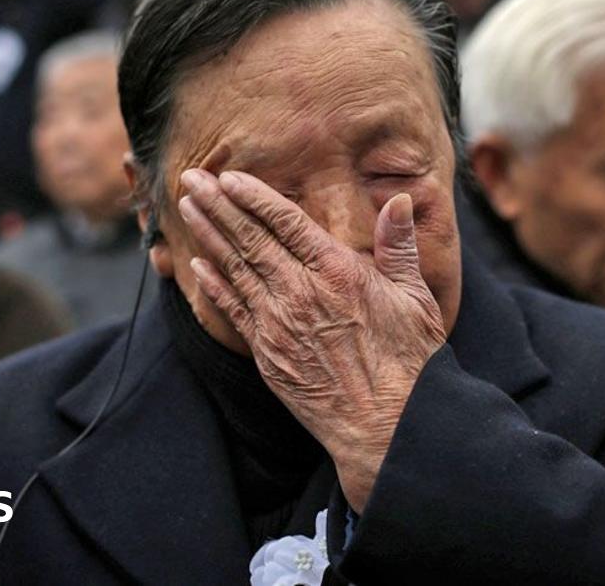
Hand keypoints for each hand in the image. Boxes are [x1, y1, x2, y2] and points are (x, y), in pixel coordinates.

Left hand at [178, 168, 446, 510]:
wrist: (387, 426)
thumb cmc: (409, 363)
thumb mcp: (416, 297)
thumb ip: (398, 246)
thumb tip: (400, 200)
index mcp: (338, 272)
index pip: (286, 222)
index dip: (254, 196)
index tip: (229, 177)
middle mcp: (302, 294)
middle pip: (250, 239)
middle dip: (218, 205)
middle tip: (191, 178)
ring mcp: (279, 326)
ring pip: (235, 270)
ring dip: (208, 235)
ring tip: (188, 208)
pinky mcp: (268, 355)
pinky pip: (233, 312)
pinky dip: (213, 285)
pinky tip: (198, 264)